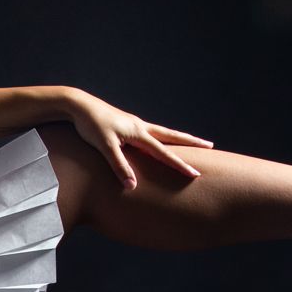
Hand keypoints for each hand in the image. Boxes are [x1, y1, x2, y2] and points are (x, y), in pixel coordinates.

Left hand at [61, 88, 213, 189]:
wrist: (79, 105)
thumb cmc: (91, 125)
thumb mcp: (104, 146)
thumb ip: (119, 166)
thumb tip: (132, 186)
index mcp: (138, 133)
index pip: (164, 153)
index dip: (180, 165)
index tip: (196, 174)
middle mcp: (141, 127)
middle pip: (172, 136)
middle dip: (192, 143)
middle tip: (211, 145)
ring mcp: (135, 124)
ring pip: (163, 133)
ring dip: (179, 138)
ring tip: (193, 142)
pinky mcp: (128, 124)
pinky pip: (151, 133)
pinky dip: (162, 137)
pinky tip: (161, 141)